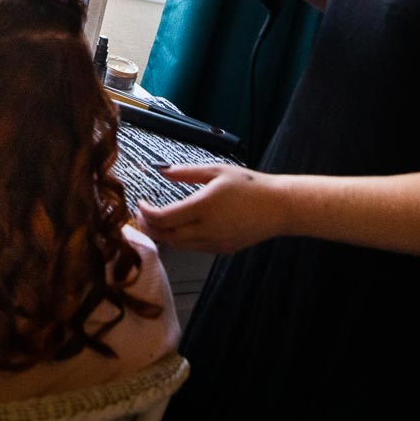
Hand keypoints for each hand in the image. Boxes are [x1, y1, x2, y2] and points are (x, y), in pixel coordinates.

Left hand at [135, 163, 285, 253]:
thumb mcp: (216, 171)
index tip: (140, 202)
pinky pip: (192, 248)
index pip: (162, 218)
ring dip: (162, 235)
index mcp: (203, 207)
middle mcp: (206, 229)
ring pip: (177, 246)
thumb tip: (162, 171)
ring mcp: (214, 243)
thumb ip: (186, 173)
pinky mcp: (221, 249)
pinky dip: (178, 240)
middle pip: (165, 236)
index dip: (145, 213)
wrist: (279, 207)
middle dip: (148, 226)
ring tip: (155, 220)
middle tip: (141, 214)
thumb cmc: (249, 185)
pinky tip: (177, 227)